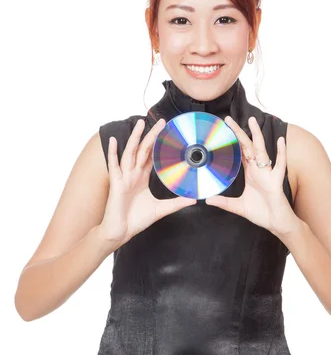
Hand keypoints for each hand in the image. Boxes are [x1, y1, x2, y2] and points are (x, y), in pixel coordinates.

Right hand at [99, 118, 196, 247]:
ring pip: (130, 152)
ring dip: (135, 137)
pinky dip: (112, 152)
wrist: (120, 232)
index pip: (151, 156)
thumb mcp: (161, 209)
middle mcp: (132, 174)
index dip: (158, 144)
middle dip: (151, 135)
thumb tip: (193, 199)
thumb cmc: (136, 220)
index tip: (167, 132)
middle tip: (161, 121)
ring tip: (141, 123)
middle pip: (143, 150)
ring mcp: (124, 177)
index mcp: (141, 178)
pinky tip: (114, 140)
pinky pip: (114, 165)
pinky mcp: (116, 183)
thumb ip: (176, 203)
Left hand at [205, 115, 298, 236]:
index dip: (232, 141)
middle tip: (228, 119)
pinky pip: (279, 165)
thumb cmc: (262, 213)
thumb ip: (224, 202)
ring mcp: (267, 174)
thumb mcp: (238, 207)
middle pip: (247, 147)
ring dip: (257, 136)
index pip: (240, 152)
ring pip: (261, 151)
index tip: (223, 130)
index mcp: (250, 173)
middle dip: (239, 133)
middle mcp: (258, 170)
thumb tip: (208, 200)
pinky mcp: (276, 181)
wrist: (276, 224)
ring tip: (252, 122)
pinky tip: (280, 141)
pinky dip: (281, 153)